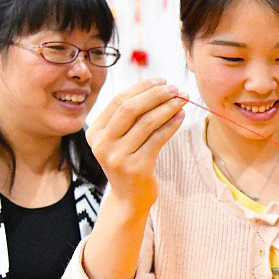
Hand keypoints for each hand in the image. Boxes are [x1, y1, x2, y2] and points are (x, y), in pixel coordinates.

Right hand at [86, 78, 186, 211]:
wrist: (129, 199)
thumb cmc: (129, 162)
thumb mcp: (121, 139)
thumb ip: (130, 116)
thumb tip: (158, 86)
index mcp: (95, 132)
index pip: (119, 101)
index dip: (142, 88)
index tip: (162, 80)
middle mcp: (102, 144)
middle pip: (130, 109)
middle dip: (156, 95)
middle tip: (176, 88)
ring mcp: (118, 157)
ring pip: (146, 123)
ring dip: (168, 108)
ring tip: (183, 100)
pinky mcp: (136, 168)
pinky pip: (157, 139)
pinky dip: (171, 124)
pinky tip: (181, 116)